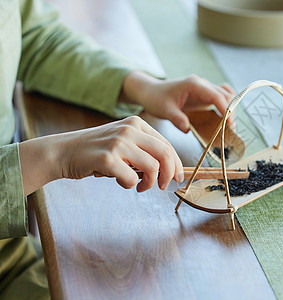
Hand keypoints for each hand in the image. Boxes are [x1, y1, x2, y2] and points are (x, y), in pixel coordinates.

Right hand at [19, 116, 182, 195]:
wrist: (62, 151)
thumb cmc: (96, 151)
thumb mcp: (123, 142)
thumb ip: (144, 151)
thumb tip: (169, 170)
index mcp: (136, 123)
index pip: (166, 144)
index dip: (176, 164)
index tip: (178, 177)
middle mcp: (129, 130)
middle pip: (165, 154)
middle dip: (169, 174)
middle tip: (164, 187)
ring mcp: (118, 143)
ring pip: (152, 167)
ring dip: (149, 183)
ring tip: (139, 186)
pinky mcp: (107, 158)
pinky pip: (131, 179)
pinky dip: (129, 185)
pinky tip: (120, 181)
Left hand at [120, 71, 235, 132]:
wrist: (150, 91)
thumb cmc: (156, 98)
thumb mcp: (164, 110)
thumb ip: (176, 119)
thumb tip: (188, 129)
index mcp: (194, 85)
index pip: (216, 96)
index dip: (226, 110)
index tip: (229, 124)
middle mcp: (202, 84)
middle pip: (225, 95)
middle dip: (230, 112)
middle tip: (230, 130)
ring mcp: (204, 88)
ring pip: (225, 95)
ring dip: (230, 109)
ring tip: (229, 126)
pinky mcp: (204, 95)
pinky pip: (220, 97)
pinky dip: (225, 106)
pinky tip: (223, 119)